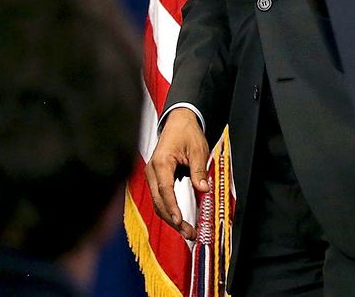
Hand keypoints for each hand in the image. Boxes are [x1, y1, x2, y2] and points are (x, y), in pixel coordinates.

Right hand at [144, 108, 208, 238]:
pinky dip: (169, 209)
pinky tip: (179, 219)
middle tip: (189, 232)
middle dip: (173, 219)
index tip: (180, 220)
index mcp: (161, 163)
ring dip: (171, 217)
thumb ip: (199, 170)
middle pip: (159, 201)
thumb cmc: (187, 133)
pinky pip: (160, 198)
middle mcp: (152, 171)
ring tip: (186, 230)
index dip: (172, 207)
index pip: (165, 190)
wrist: (178, 122)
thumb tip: (203, 189)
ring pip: (158, 203)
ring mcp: (151, 176)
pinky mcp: (155, 179)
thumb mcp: (198, 149)